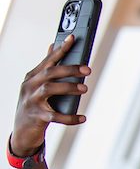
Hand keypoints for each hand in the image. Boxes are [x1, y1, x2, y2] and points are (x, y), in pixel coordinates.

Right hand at [12, 37, 90, 154]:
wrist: (22, 130)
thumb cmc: (35, 104)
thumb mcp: (38, 85)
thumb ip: (47, 68)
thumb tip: (52, 45)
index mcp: (33, 76)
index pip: (48, 60)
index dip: (60, 49)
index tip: (72, 38)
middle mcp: (30, 86)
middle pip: (50, 72)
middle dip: (69, 69)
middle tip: (88, 70)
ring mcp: (31, 101)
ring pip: (49, 89)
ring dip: (69, 88)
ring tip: (84, 89)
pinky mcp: (36, 116)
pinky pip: (55, 116)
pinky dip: (70, 117)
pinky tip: (82, 118)